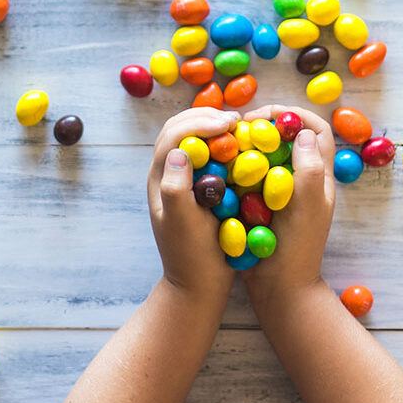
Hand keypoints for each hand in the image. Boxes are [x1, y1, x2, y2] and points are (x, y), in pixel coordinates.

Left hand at [147, 107, 240, 302]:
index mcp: (160, 179)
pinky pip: (207, 154)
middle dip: (205, 116)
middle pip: (179, 129)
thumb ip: (176, 189)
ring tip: (239, 127)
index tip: (228, 123)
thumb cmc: (192, 256)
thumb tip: (180, 152)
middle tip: (235, 119)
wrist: (198, 286)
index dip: (199, 123)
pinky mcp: (199, 188)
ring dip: (213, 126)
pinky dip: (222, 143)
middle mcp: (168, 175)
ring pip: (192, 139)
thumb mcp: (183, 224)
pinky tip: (242, 146)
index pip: (174, 136)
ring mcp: (182, 180)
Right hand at [236, 104, 336, 308]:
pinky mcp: (262, 205)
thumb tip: (303, 132)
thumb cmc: (297, 249)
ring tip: (227, 142)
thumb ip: (309, 169)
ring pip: (267, 155)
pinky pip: (250, 176)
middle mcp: (302, 180)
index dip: (293, 115)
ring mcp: (281, 193)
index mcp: (320, 177)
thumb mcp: (308, 207)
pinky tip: (220, 167)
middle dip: (265, 125)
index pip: (315, 130)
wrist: (280, 290)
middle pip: (288, 138)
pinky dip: (237, 167)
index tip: (265, 114)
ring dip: (248, 145)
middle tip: (239, 126)